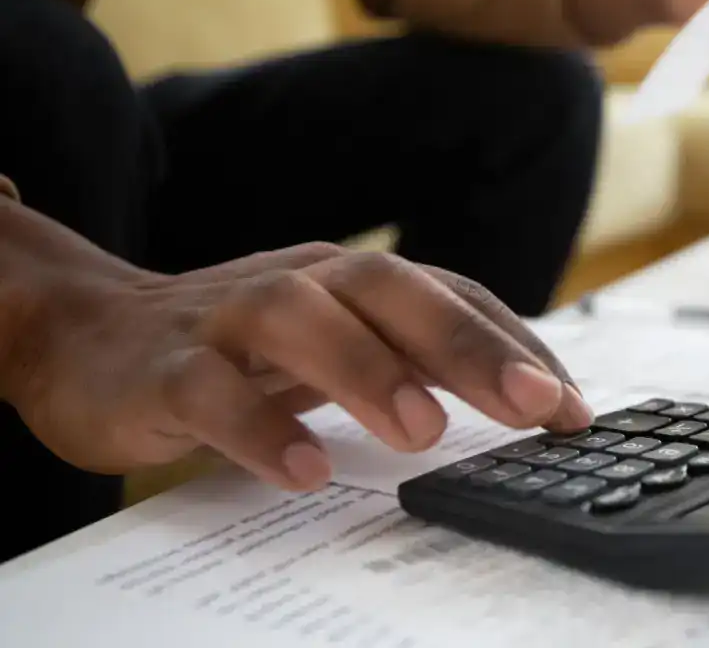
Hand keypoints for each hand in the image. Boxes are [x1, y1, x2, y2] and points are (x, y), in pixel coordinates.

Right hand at [5, 239, 591, 491]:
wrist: (93, 334)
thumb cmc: (243, 345)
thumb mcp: (339, 342)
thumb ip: (417, 359)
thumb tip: (527, 397)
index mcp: (351, 280)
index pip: (448, 294)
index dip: (515, 343)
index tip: (572, 407)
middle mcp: (300, 281)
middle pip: (388, 289)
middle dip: (466, 344)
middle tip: (533, 404)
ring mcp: (229, 317)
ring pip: (300, 320)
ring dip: (367, 371)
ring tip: (422, 433)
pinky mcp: (166, 368)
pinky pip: (211, 390)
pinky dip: (258, 426)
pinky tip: (303, 471)